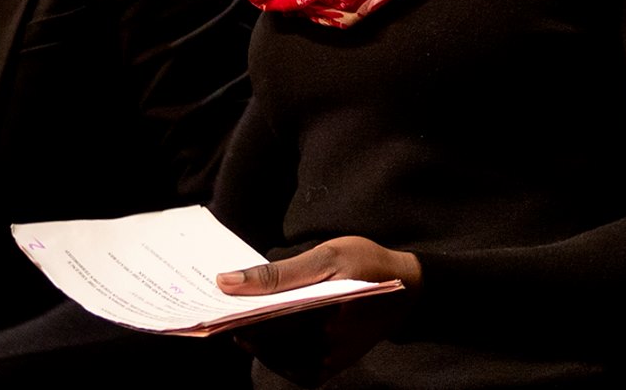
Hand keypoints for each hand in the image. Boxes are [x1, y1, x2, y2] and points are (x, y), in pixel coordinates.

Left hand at [216, 236, 420, 385]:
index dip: (239, 311)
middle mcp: (328, 344)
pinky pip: (292, 369)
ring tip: (239, 320)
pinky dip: (274, 355)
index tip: (218, 298)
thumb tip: (229, 281)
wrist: (407, 290)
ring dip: (254, 340)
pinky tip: (265, 338)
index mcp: (327, 312)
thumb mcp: (327, 254)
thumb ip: (279, 272)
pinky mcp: (330, 369)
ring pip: (276, 357)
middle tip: (223, 307)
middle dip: (242, 323)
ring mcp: (329, 361)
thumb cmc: (367, 263)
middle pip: (268, 340)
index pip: (268, 319)